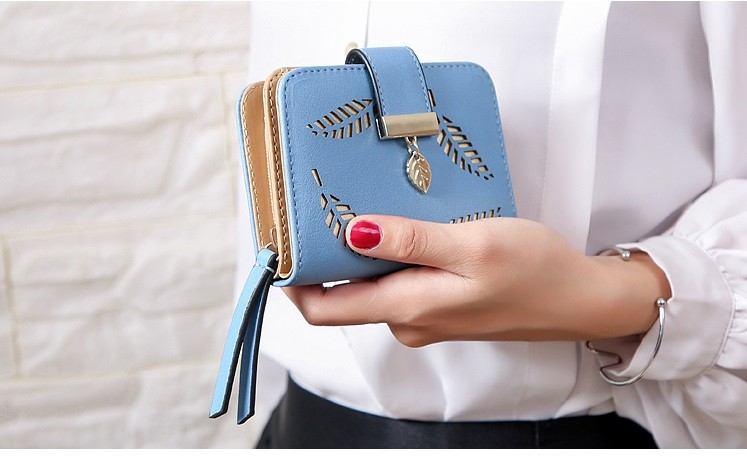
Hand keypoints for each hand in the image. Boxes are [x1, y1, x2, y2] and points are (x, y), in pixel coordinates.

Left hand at [283, 215, 670, 346]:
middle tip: (322, 205)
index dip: (293, 281)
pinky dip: (390, 256)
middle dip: (325, 256)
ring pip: (371, 286)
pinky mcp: (440, 306)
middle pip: (342, 294)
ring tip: (368, 204)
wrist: (580, 299)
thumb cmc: (535, 271)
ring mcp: (424, 315)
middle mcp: (407, 319)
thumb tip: (352, 231)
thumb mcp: (471, 246)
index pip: (323, 309)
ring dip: (362, 252)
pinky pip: (398, 282)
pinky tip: (406, 225)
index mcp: (407, 308)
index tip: (282, 242)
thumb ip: (409, 241)